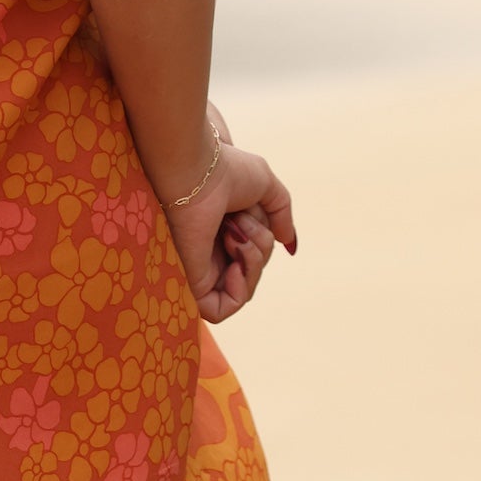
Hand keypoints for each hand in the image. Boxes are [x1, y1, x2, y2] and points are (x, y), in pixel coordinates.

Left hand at [161, 122, 295, 324]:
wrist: (198, 170)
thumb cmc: (225, 169)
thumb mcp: (266, 187)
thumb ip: (281, 214)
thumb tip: (288, 244)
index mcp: (223, 231)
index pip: (253, 255)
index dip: (262, 239)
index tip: (248, 213)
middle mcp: (209, 252)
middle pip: (253, 272)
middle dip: (261, 247)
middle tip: (240, 220)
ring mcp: (200, 268)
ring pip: (243, 291)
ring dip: (254, 261)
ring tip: (235, 234)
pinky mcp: (191, 281)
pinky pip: (220, 310)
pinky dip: (239, 292)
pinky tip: (236, 265)